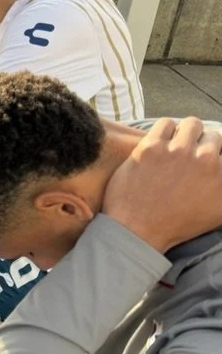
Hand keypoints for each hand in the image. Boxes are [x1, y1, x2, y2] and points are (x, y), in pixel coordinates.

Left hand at [104, 118, 221, 252]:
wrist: (138, 229)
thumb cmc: (177, 225)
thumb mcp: (218, 212)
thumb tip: (219, 172)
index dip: (216, 155)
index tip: (207, 159)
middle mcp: (206, 160)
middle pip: (213, 135)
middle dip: (204, 143)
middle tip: (191, 154)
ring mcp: (178, 151)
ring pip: (191, 124)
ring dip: (186, 133)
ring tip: (177, 144)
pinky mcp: (152, 147)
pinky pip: (165, 123)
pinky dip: (165, 130)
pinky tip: (160, 142)